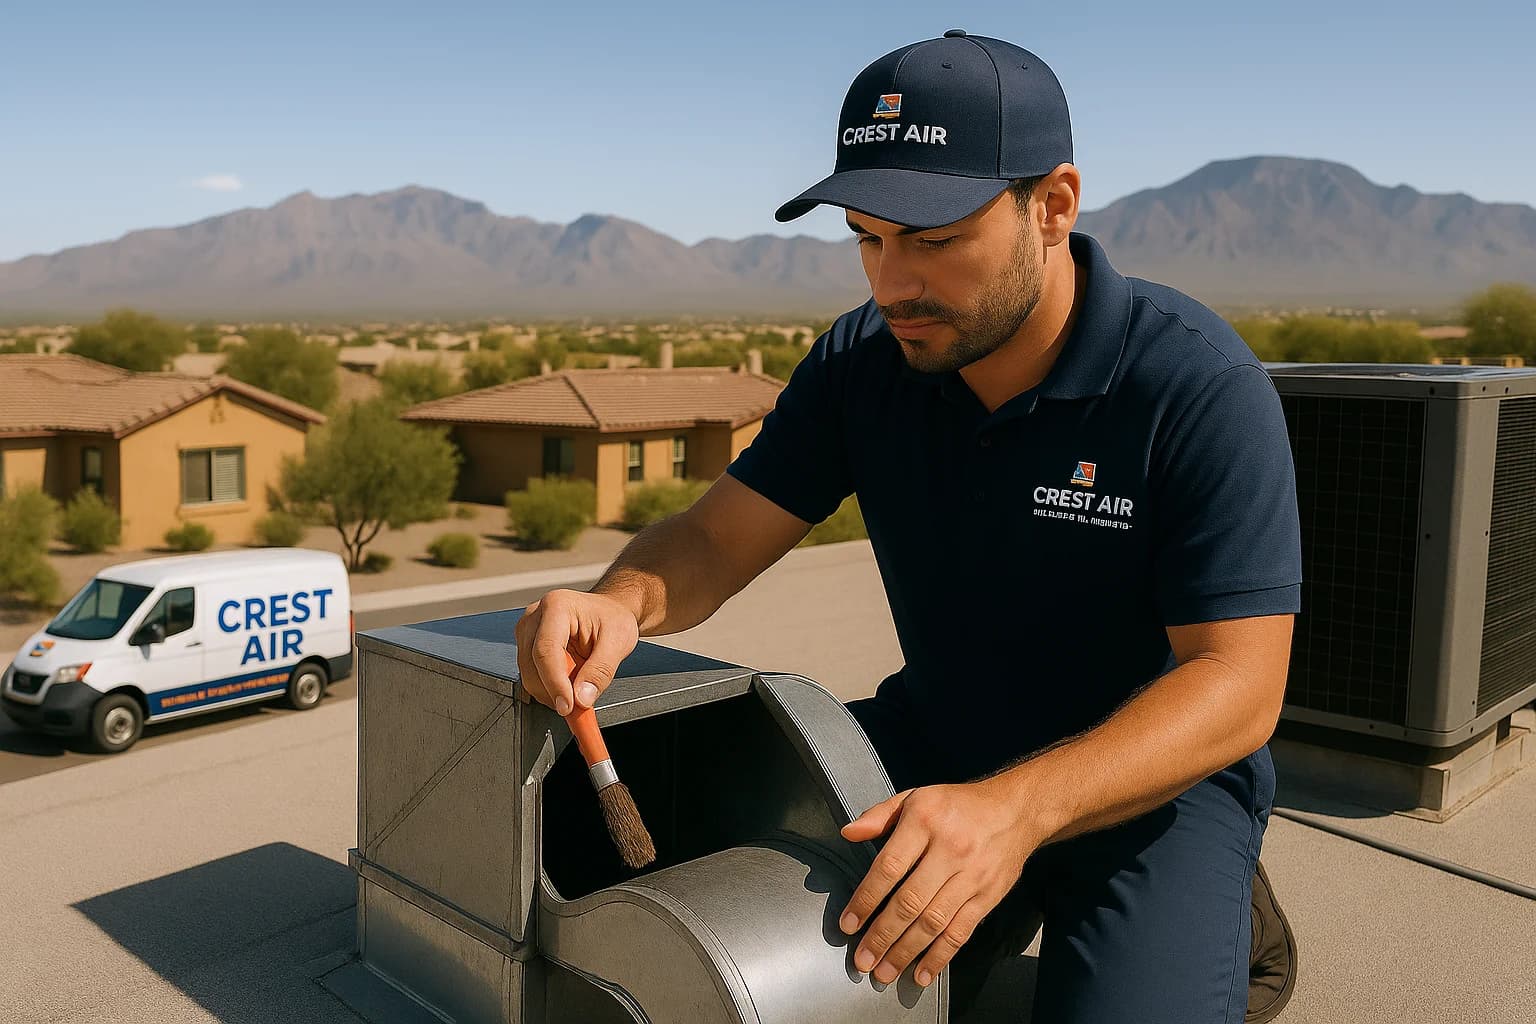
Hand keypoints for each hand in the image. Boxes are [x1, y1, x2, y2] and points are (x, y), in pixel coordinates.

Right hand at [513, 589, 639, 714]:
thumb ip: (600, 671)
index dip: (554, 683)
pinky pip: (531, 675)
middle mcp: (535, 616)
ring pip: (529, 674)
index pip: (546, 650)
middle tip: (578, 709)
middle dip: (553, 692)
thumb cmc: (612, 618)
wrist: (607, 612)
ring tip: (578, 689)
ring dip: (551, 691)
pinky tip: (568, 685)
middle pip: (532, 665)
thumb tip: (582, 698)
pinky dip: (549, 688)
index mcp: (557, 607)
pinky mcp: (526, 644)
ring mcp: (527, 630)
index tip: (568, 706)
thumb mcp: (618, 641)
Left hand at [838, 777, 1040, 988]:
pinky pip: (961, 931)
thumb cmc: (959, 806)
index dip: (866, 899)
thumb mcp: (915, 797)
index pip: (889, 867)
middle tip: (862, 959)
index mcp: (925, 821)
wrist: (1015, 811)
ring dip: (906, 952)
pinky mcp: (988, 896)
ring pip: (933, 922)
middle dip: (882, 936)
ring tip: (885, 972)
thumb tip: (848, 833)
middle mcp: (949, 850)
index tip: (849, 924)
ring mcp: (971, 876)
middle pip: (910, 902)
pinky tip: (922, 974)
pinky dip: (940, 957)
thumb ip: (879, 815)